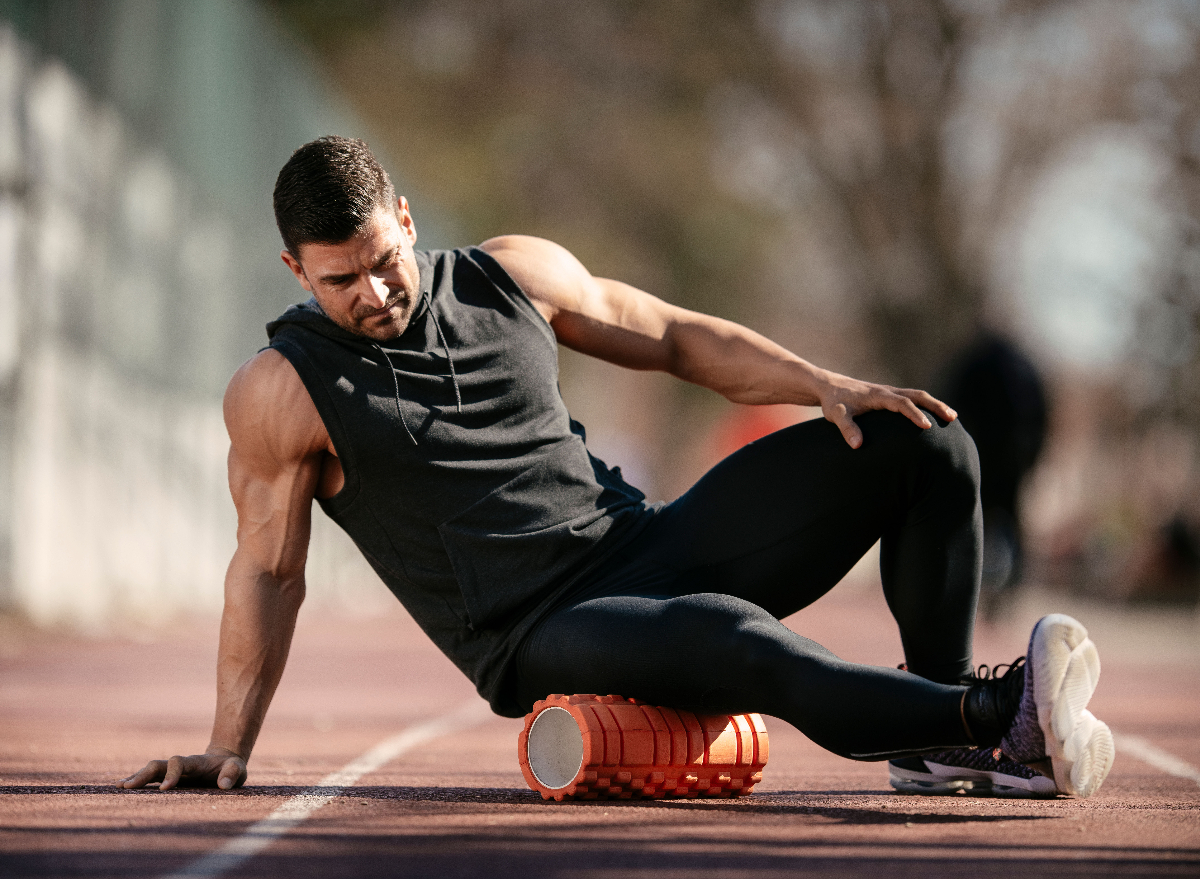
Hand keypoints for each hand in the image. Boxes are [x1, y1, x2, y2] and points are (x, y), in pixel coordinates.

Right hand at [118, 747, 246, 790]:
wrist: (224, 761)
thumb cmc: (231, 768)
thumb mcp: (238, 769)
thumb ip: (232, 774)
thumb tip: (223, 785)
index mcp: (196, 763)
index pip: (179, 763)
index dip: (171, 774)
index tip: (165, 788)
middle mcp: (180, 765)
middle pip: (158, 765)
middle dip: (143, 774)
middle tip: (128, 787)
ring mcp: (172, 771)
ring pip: (150, 771)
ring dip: (135, 778)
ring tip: (119, 787)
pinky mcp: (168, 778)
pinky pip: (149, 779)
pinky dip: (136, 781)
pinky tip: (121, 789)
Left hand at [816, 371, 956, 448]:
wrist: (831, 386)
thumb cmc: (835, 402)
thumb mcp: (837, 415)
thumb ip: (847, 429)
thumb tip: (857, 445)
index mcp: (878, 395)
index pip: (901, 403)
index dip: (914, 414)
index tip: (927, 426)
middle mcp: (888, 391)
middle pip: (918, 395)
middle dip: (935, 406)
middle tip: (952, 418)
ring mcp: (890, 392)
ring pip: (918, 395)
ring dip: (935, 404)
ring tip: (952, 417)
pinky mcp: (890, 396)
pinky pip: (912, 398)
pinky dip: (926, 405)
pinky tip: (935, 416)